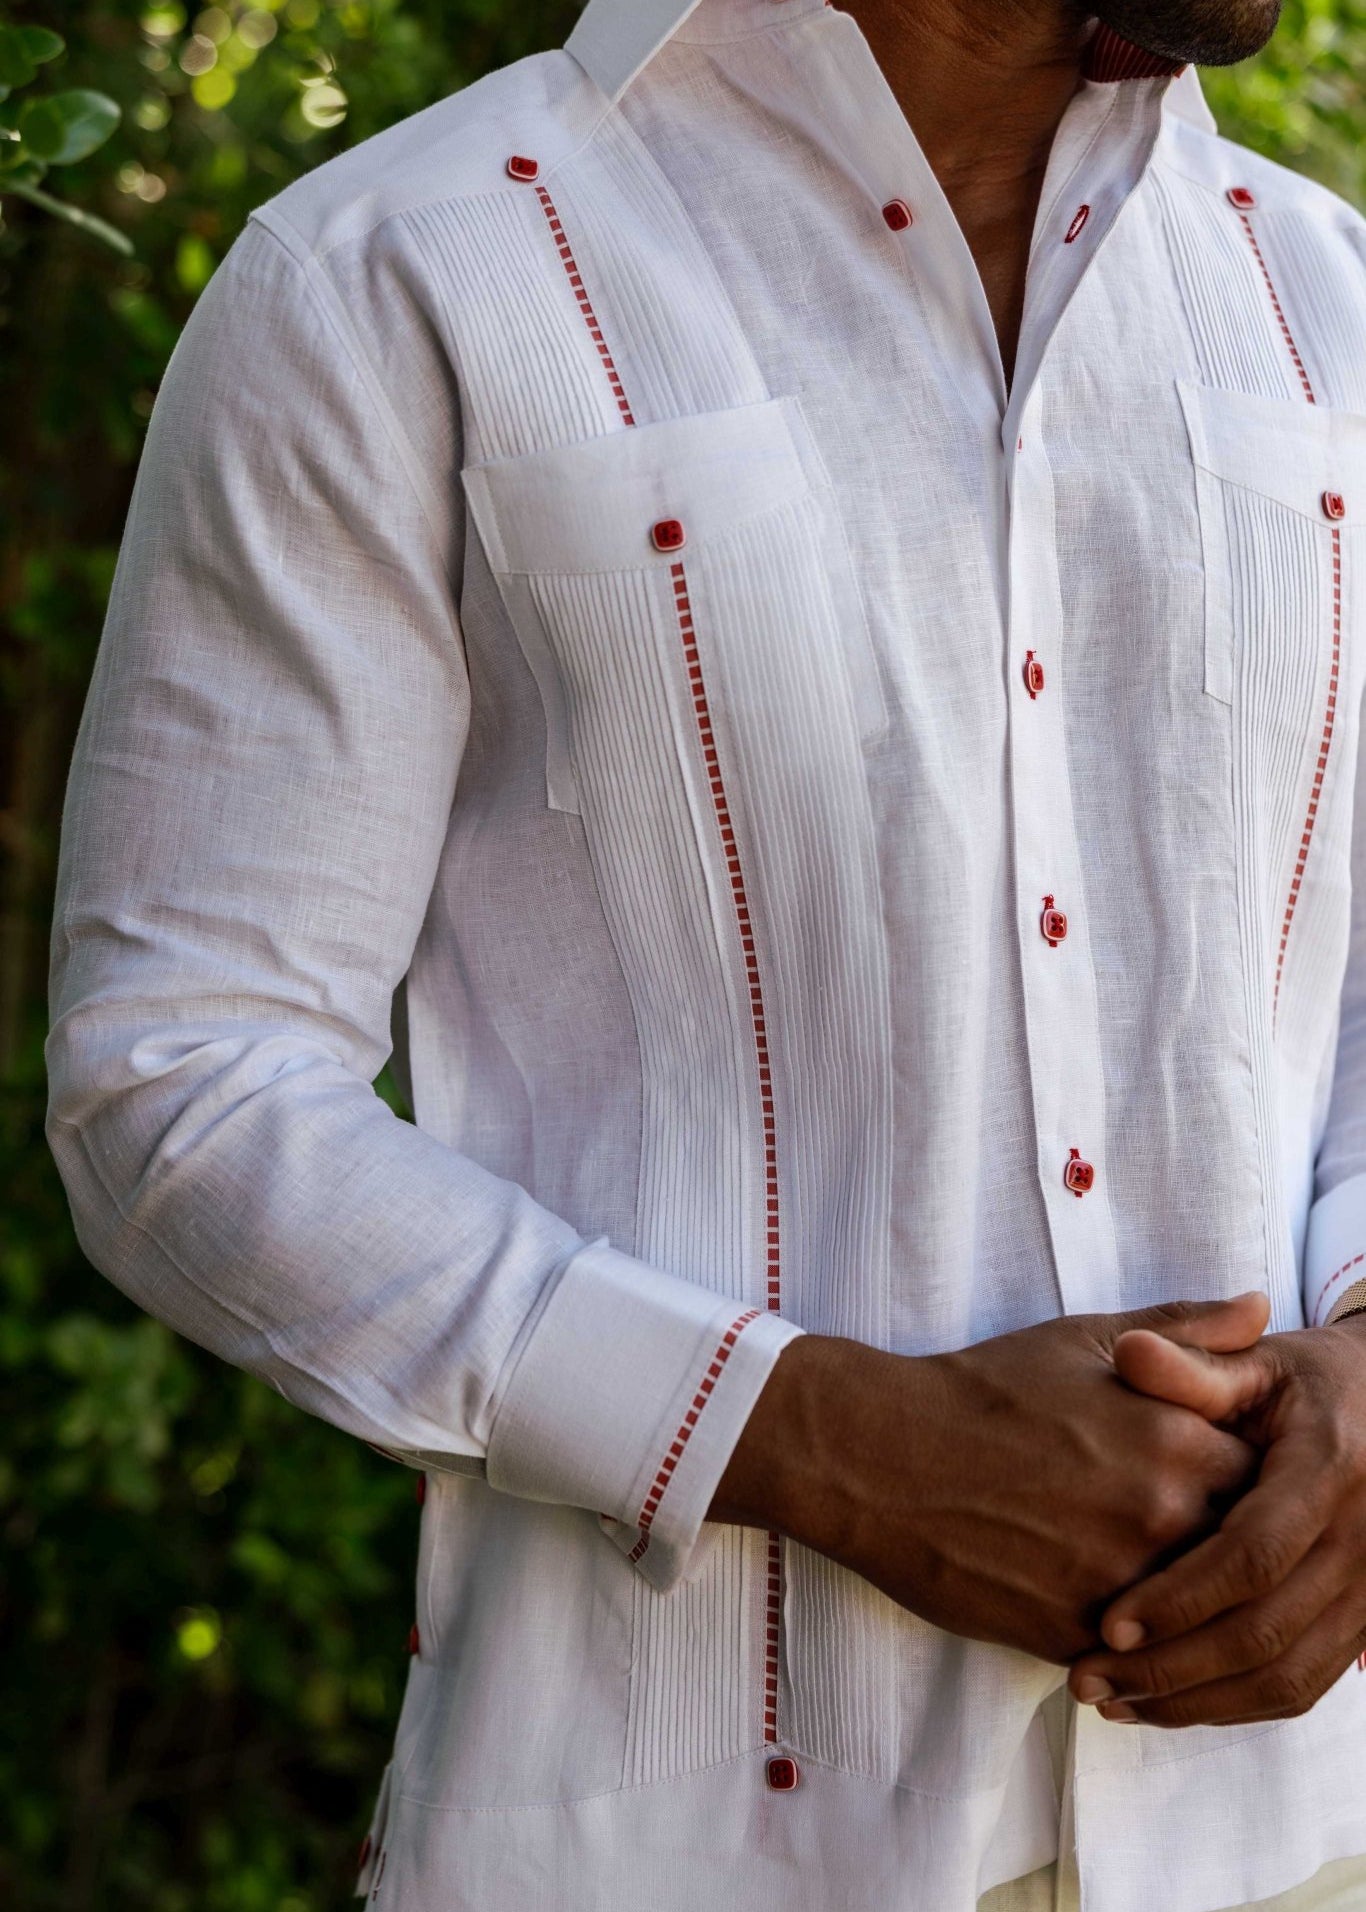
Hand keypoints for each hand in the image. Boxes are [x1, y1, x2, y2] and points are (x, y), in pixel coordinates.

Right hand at [710, 1295, 1264, 1663]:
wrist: (876, 1456)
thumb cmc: (981, 1392)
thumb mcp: (1083, 1340)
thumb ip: (1185, 1329)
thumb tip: (1260, 1306)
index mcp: (1173, 1439)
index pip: (1268, 1476)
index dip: (1248, 1475)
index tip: (1215, 1470)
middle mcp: (1160, 1517)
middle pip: (1243, 1548)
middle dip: (1223, 1538)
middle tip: (1179, 1521)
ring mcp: (1120, 1584)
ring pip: (1196, 1609)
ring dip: (1185, 1594)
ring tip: (1141, 1564)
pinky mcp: (1074, 1637)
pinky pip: (1138, 1652)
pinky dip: (1135, 1635)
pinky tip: (1109, 1605)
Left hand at [1069, 1305, 1365, 1726]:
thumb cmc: (1307, 1383)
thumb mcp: (1257, 1362)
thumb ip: (1191, 1364)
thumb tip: (1128, 1352)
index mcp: (1329, 1470)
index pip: (1254, 1555)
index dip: (1181, 1596)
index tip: (1108, 1625)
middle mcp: (1362, 1543)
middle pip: (1265, 1632)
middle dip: (1173, 1668)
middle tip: (1089, 1680)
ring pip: (1287, 1677)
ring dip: (1198, 1702)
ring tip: (1114, 1701)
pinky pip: (1304, 1685)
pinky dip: (1235, 1706)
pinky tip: (1168, 1704)